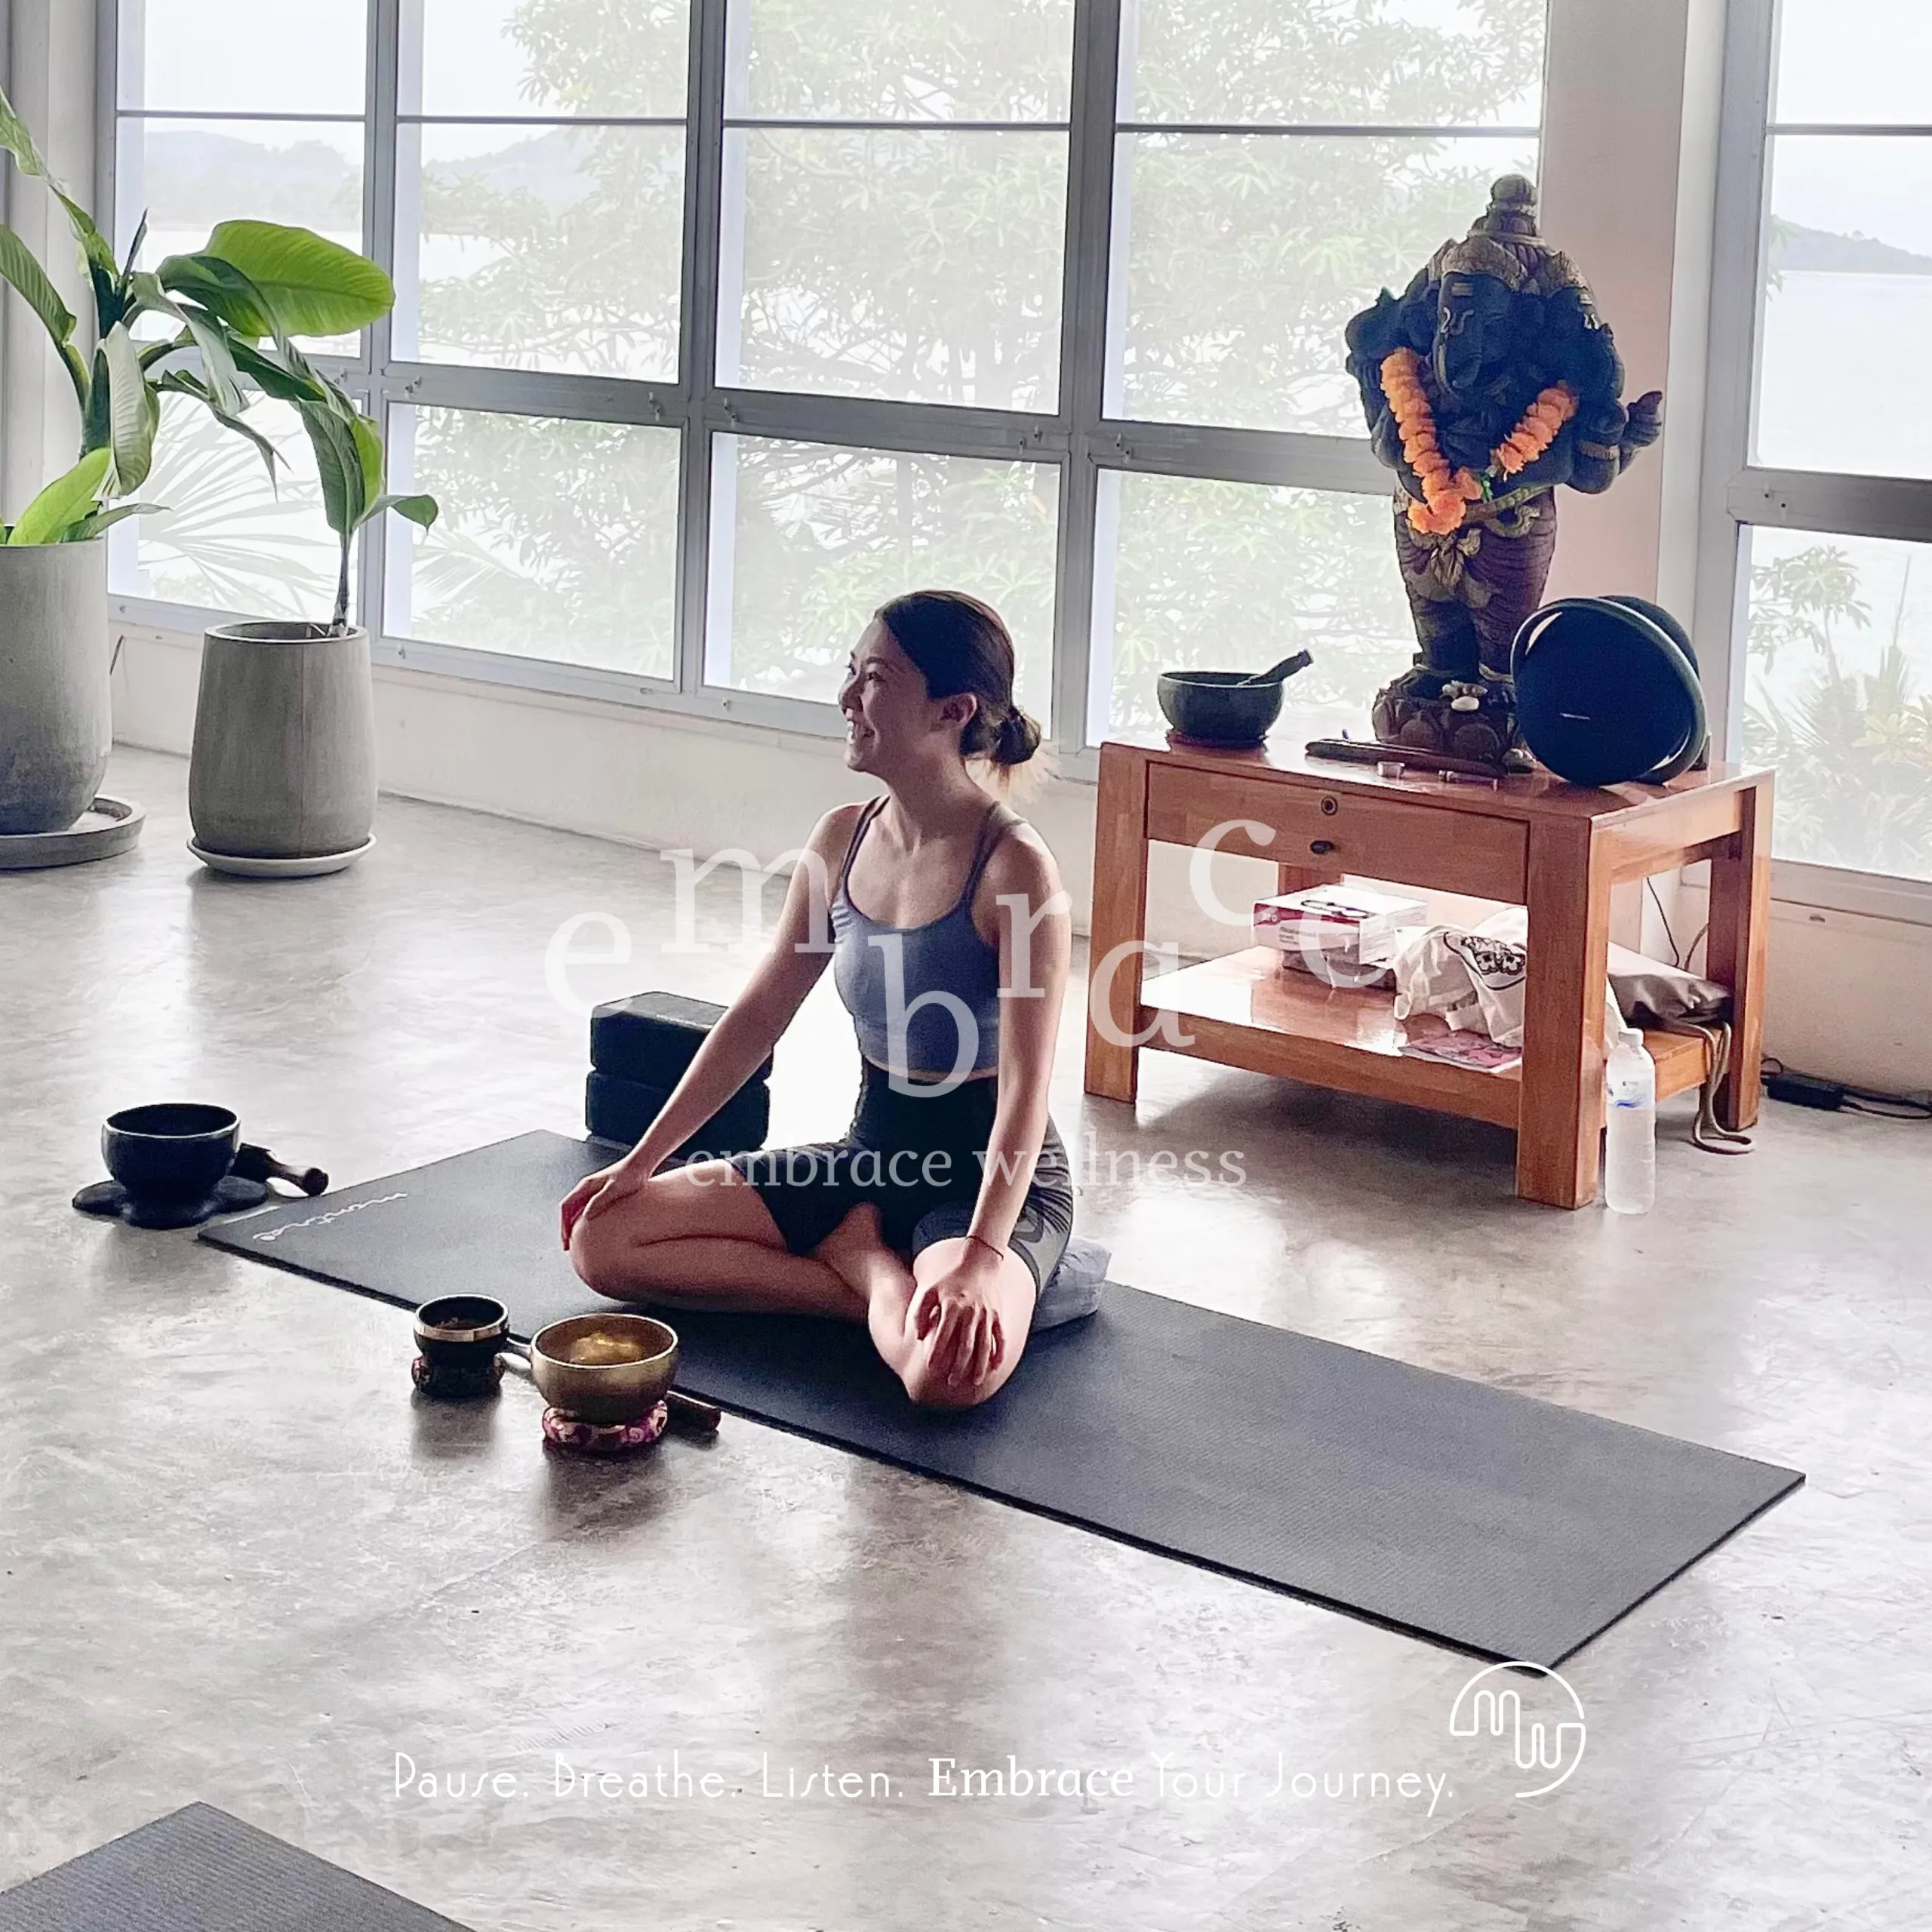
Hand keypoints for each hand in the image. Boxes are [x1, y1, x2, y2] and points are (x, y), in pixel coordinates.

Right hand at [559, 1159, 646, 1250]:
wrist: (640, 1164)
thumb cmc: (630, 1175)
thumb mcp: (614, 1189)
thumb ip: (599, 1200)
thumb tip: (585, 1216)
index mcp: (585, 1185)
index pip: (565, 1206)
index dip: (563, 1224)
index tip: (565, 1240)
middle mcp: (586, 1187)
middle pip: (568, 1210)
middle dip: (565, 1228)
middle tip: (567, 1246)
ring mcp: (592, 1191)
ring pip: (576, 1211)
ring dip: (572, 1226)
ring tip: (575, 1243)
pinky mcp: (601, 1194)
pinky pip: (585, 1210)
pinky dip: (582, 1222)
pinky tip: (589, 1231)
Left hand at [910, 1248, 1006, 1390]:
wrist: (979, 1263)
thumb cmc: (951, 1279)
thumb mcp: (929, 1290)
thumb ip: (919, 1313)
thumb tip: (917, 1337)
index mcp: (952, 1306)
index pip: (943, 1334)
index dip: (936, 1351)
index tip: (931, 1367)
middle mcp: (971, 1312)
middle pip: (965, 1345)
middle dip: (958, 1366)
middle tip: (951, 1382)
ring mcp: (987, 1315)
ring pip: (984, 1345)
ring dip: (979, 1365)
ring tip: (973, 1382)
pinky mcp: (998, 1315)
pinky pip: (1000, 1337)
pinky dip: (999, 1353)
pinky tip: (995, 1367)